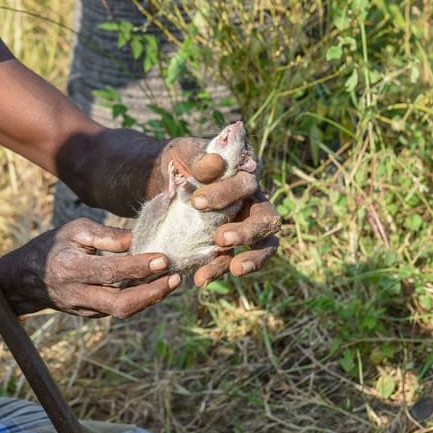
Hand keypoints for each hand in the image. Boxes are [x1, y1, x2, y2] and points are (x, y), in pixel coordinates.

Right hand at [0, 218, 180, 318]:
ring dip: (150, 298)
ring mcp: (83, 309)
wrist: (25, 278)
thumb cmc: (53, 246)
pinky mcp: (89, 315)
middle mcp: (77, 294)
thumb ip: (106, 235)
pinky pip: (118, 309)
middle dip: (152, 293)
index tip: (163, 258)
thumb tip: (138, 239)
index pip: (110, 271)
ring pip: (122, 311)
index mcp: (71, 269)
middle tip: (175, 278)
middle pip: (120, 304)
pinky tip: (155, 285)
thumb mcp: (75, 231)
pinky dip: (139, 299)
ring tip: (172, 281)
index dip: (138, 267)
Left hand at [158, 137, 281, 287]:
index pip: (247, 183)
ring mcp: (247, 223)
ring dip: (252, 258)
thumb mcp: (186, 153)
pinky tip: (201, 279)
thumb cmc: (183, 160)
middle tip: (222, 239)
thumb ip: (200, 158)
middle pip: (266, 217)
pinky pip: (237, 260)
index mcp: (246, 171)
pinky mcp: (233, 245)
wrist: (165, 177)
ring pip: (265, 244)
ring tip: (235, 270)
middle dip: (247, 231)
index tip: (197, 202)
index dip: (227, 193)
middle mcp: (254, 199)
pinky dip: (221, 270)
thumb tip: (215, 165)